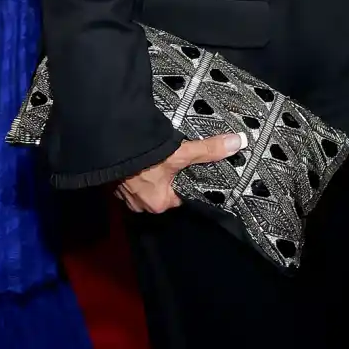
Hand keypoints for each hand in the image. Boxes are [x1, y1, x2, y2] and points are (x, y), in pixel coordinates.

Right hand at [116, 130, 246, 213]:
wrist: (110, 145)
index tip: (194, 172)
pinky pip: (131, 177)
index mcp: (159, 203)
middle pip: (164, 190)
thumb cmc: (145, 157)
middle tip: (177, 159)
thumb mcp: (181, 153)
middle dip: (169, 176)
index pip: (181, 197)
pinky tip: (142, 155)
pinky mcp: (115, 180)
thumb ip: (209, 150)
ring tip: (160, 157)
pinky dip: (137, 167)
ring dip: (151, 172)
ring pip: (146, 184)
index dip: (189, 184)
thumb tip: (238, 143)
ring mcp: (126, 194)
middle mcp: (142, 204)